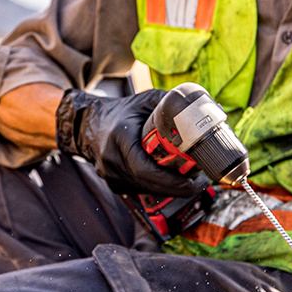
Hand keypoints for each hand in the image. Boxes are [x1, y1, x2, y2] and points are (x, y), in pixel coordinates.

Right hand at [56, 89, 209, 197]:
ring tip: (191, 181)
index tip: (192, 180)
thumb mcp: (144, 101)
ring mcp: (111, 176)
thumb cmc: (120, 113)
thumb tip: (202, 107)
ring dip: (170, 189)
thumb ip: (170, 103)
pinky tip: (172, 181)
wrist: (90, 125)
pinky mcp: (114, 185)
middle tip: (200, 182)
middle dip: (178, 188)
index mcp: (119, 138)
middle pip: (150, 185)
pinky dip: (158, 188)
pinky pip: (141, 190)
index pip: (146, 169)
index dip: (171, 180)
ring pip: (147, 191)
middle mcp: (112, 160)